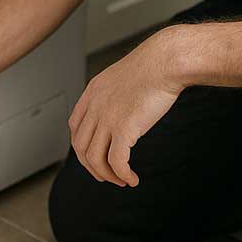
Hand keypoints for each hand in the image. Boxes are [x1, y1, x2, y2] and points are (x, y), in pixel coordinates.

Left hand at [67, 29, 187, 187]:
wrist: (166, 60)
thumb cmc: (155, 65)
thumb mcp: (125, 76)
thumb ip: (117, 93)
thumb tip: (125, 110)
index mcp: (93, 91)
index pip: (75, 126)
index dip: (82, 146)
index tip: (94, 155)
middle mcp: (95, 105)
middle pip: (80, 147)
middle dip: (92, 167)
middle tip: (107, 175)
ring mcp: (107, 117)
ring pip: (95, 159)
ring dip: (107, 175)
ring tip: (122, 180)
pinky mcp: (124, 128)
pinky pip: (117, 162)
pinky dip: (123, 175)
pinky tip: (132, 179)